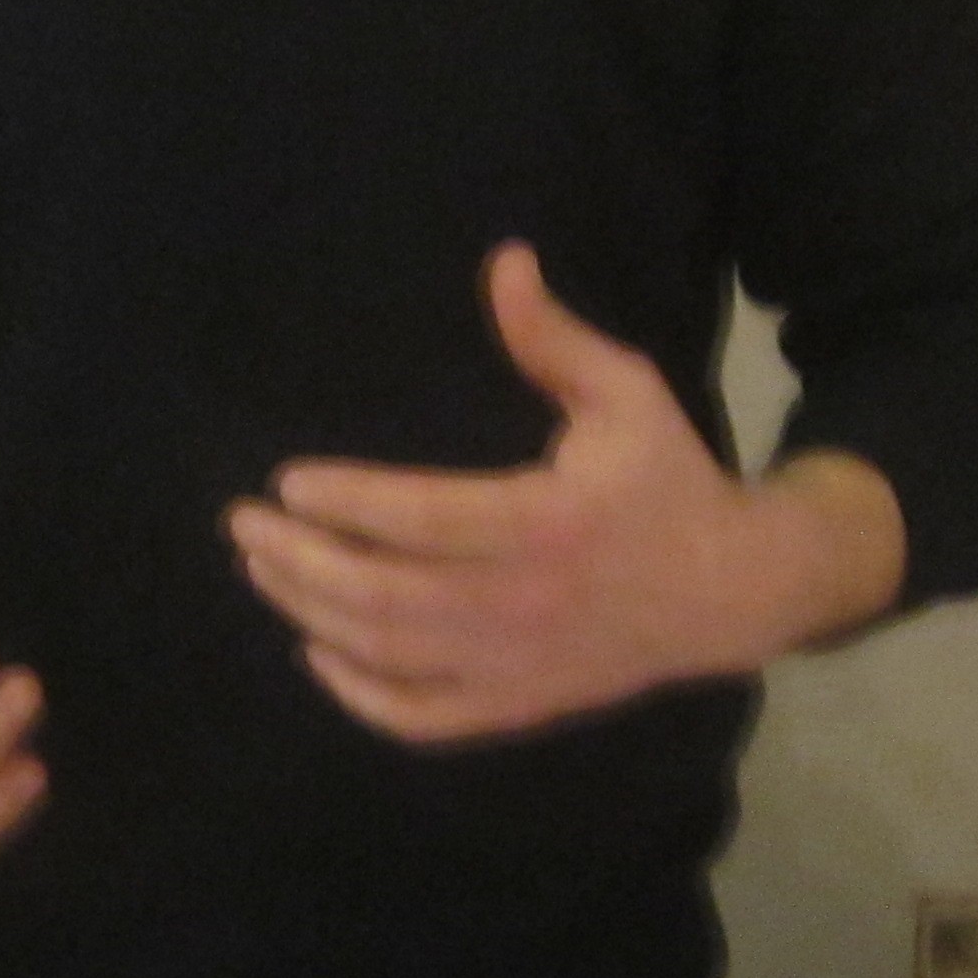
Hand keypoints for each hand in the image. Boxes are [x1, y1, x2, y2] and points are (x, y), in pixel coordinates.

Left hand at [228, 245, 896, 746]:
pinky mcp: (518, 706)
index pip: (420, 520)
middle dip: (299, 561)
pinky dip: (359, 695)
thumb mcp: (626, 394)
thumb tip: (504, 260)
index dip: (344, 503)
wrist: (733, 591)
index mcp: (548, 524)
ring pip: (389, 654)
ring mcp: (517, 667)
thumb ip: (553, 338)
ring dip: (311, 613)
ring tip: (264, 570)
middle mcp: (523, 604)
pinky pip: (421, 718)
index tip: (287, 482)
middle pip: (383, 595)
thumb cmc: (666, 481)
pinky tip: (318, 651)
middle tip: (243, 527)